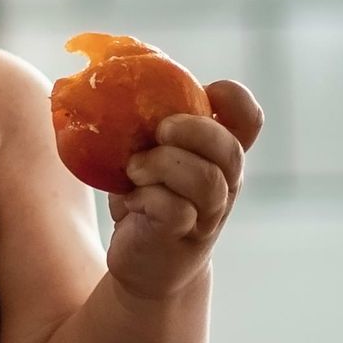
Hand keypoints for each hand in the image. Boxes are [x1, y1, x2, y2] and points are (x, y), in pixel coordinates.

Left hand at [105, 81, 262, 298]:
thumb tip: (93, 76)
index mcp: (219, 156)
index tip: (207, 92)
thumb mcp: (149, 157)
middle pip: (231, 150)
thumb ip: (144, 125)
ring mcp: (208, 215)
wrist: (145, 267)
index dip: (236, 100)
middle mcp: (224, 184)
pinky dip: (149, 198)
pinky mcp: (182, 238)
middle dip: (195, 131)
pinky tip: (131, 200)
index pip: (249, 121)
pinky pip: (177, 211)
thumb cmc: (146, 200)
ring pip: (208, 182)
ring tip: (134, 168)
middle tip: (160, 130)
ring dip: (166, 165)